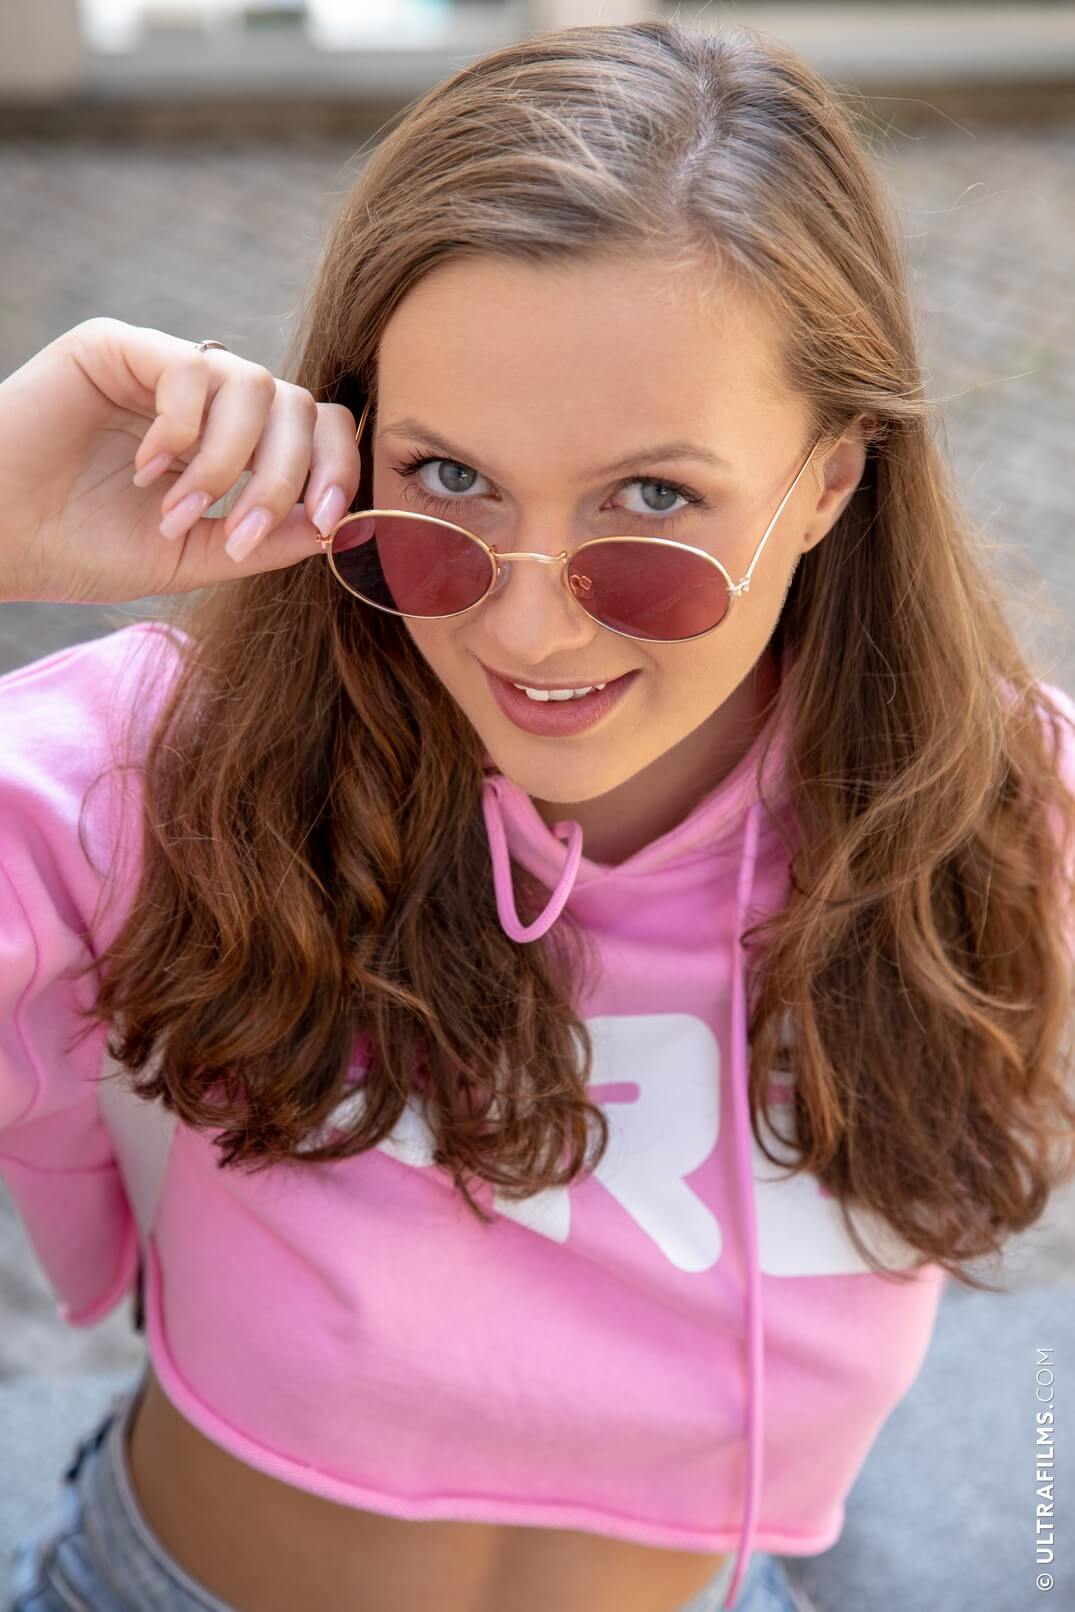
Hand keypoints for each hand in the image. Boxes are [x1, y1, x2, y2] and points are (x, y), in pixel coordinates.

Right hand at [0, 316, 361, 603]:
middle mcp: (208, 399)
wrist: (0, 539)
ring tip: (175, 508)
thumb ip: (265, 538)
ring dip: (227, 461)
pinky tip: (145, 467)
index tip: (327, 521)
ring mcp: (166, 368)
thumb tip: (341, 526)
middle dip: (284, 476)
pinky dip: (181, 428)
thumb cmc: (85, 550)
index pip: (316, 429)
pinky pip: (190, 367)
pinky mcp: (120, 346)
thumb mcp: (195, 555)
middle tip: (237, 531)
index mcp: (233, 443)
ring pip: (254, 384)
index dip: (336, 469)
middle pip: (298, 404)